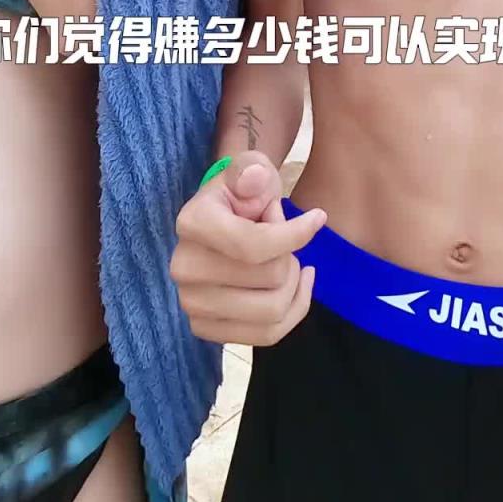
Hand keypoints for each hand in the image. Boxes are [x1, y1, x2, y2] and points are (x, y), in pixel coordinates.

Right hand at [171, 152, 325, 345]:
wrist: (224, 217)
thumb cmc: (242, 190)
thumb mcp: (249, 167)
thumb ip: (251, 169)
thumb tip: (255, 178)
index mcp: (192, 224)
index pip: (254, 245)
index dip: (295, 235)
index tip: (319, 217)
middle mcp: (184, 268)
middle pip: (269, 279)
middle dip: (291, 254)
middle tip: (286, 237)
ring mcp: (192, 303)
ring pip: (272, 311)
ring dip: (293, 284)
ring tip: (288, 261)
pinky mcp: (205, 329)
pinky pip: (267, 334)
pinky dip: (292, 311)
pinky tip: (296, 286)